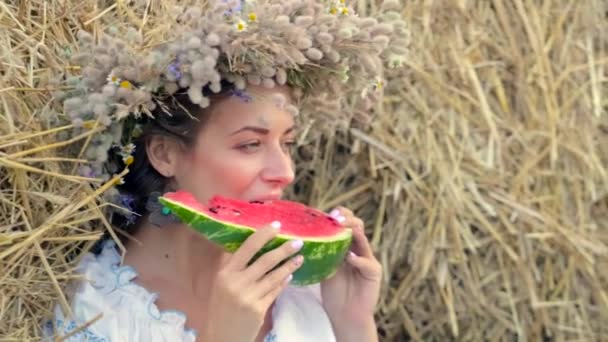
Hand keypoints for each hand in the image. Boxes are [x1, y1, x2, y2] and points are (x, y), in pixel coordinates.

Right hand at [202, 224, 303, 341]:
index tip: (276, 226)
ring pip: (274, 276)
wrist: (221, 336)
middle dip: (284, 249)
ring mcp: (248, 297)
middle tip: (298, 241)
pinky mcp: (258, 309)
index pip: (247, 247)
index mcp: (225, 272)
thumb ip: (231, 265)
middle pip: (265, 260)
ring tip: (300, 257)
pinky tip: (290, 275)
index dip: (263, 235)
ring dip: (289, 265)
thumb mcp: (220, 283)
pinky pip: (275, 291)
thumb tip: (247, 242)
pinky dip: (284, 281)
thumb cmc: (221, 306)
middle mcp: (236, 283)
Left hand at [321, 207, 381, 338]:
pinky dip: (358, 259)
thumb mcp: (323, 267)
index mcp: (346, 245)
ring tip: (341, 227)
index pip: (346, 222)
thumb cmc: (333, 291)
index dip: (338, 215)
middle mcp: (358, 248)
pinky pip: (367, 262)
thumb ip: (320, 252)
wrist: (345, 314)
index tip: (326, 213)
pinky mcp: (374, 272)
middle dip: (346, 218)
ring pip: (363, 239)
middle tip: (335, 218)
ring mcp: (368, 259)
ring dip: (352, 231)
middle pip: (357, 225)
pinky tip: (349, 258)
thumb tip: (299, 236)